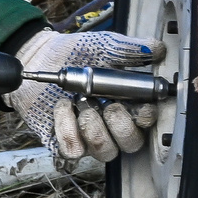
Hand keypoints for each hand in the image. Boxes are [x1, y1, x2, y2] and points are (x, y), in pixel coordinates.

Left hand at [8, 27, 166, 163]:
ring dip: (93, 127)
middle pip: (131, 144)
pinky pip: (72, 150)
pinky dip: (67, 128)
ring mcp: (90, 136)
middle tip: (109, 106)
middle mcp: (112, 124)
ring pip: (105, 152)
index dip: (146, 118)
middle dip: (121, 126)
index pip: (147, 122)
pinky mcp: (65, 141)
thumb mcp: (105, 45)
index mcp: (128, 102)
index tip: (142, 106)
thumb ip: (131, 49)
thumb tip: (158, 49)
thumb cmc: (75, 52)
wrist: (39, 56)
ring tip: (82, 102)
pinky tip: (63, 107)